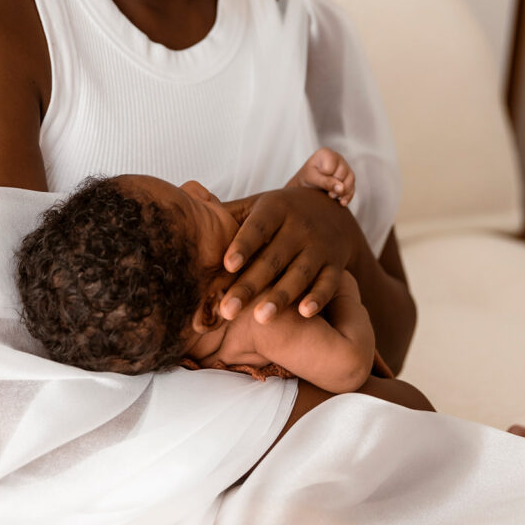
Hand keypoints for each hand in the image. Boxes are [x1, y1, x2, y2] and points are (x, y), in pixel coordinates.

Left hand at [220, 188, 356, 323]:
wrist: (331, 210)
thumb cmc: (279, 214)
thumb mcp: (257, 206)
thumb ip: (228, 216)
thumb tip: (188, 213)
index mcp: (275, 209)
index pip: (257, 227)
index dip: (243, 245)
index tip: (227, 265)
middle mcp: (299, 227)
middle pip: (273, 258)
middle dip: (250, 285)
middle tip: (227, 310)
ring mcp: (319, 247)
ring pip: (300, 273)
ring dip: (281, 296)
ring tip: (260, 318)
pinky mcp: (336, 265)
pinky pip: (328, 283)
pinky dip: (318, 298)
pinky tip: (304, 312)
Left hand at [287, 146, 355, 206]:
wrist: (306, 185)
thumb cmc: (307, 178)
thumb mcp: (312, 178)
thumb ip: (325, 182)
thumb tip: (342, 188)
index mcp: (326, 153)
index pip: (331, 168)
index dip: (324, 176)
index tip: (317, 177)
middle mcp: (338, 157)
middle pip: (342, 174)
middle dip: (334, 185)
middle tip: (323, 189)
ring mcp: (345, 167)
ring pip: (350, 180)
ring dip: (341, 192)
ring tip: (330, 195)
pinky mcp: (349, 178)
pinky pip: (353, 187)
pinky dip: (348, 196)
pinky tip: (342, 203)